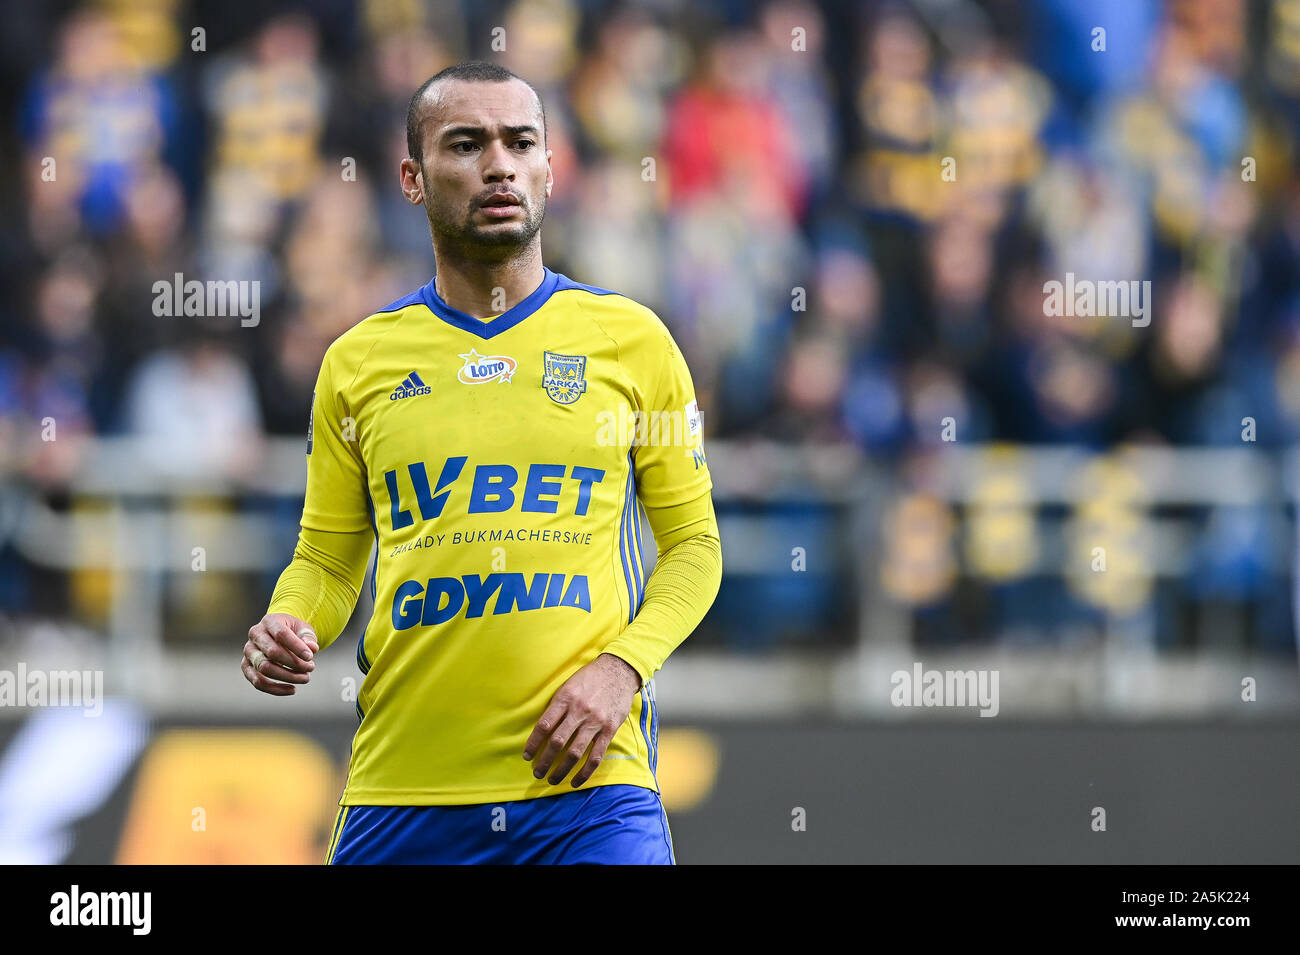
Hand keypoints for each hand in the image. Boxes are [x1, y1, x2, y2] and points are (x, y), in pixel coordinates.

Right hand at [242, 613, 317, 695]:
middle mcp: (255, 635)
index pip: (281, 634)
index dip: (296, 647)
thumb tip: (312, 648)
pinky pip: (258, 682)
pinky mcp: (247, 667)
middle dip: (294, 663)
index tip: (311, 657)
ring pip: (264, 669)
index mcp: (269, 621)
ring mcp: (249, 652)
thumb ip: (308, 638)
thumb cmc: (294, 632)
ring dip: (287, 676)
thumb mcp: (304, 629)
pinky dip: (276, 689)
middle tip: (311, 667)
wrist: (280, 634)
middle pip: (272, 652)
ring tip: (305, 678)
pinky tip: (293, 689)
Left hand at [523, 653, 641, 786]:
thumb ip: (558, 705)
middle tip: (537, 772)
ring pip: (575, 752)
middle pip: (557, 742)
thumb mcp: (569, 685)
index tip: (527, 756)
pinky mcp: (609, 729)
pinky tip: (576, 781)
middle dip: (544, 761)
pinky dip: (585, 772)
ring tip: (552, 780)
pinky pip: (596, 756)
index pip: (544, 725)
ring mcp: (595, 721)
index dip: (533, 743)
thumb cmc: (590, 678)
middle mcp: (579, 710)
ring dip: (562, 770)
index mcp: (565, 698)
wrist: (619, 670)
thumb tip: (543, 729)